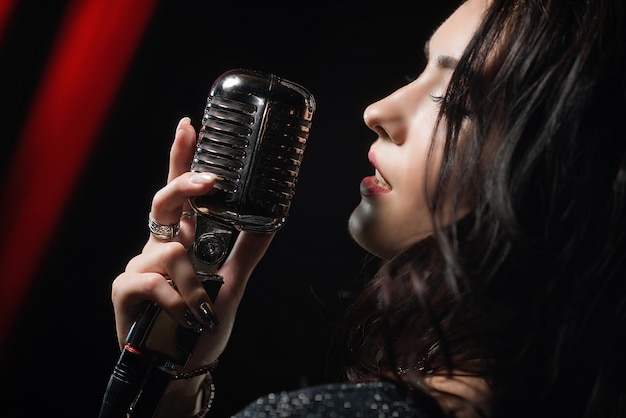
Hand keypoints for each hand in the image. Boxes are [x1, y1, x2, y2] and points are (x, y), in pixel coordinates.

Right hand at [111, 117, 273, 370]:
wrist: (181, 363)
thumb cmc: (202, 321)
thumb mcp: (232, 282)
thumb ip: (248, 250)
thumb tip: (275, 218)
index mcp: (184, 238)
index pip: (182, 192)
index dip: (182, 158)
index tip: (190, 124)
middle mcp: (160, 245)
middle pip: (163, 201)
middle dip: (184, 185)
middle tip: (208, 181)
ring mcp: (140, 265)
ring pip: (170, 251)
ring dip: (193, 282)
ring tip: (201, 307)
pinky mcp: (125, 289)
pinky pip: (151, 280)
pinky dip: (174, 299)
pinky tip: (181, 314)